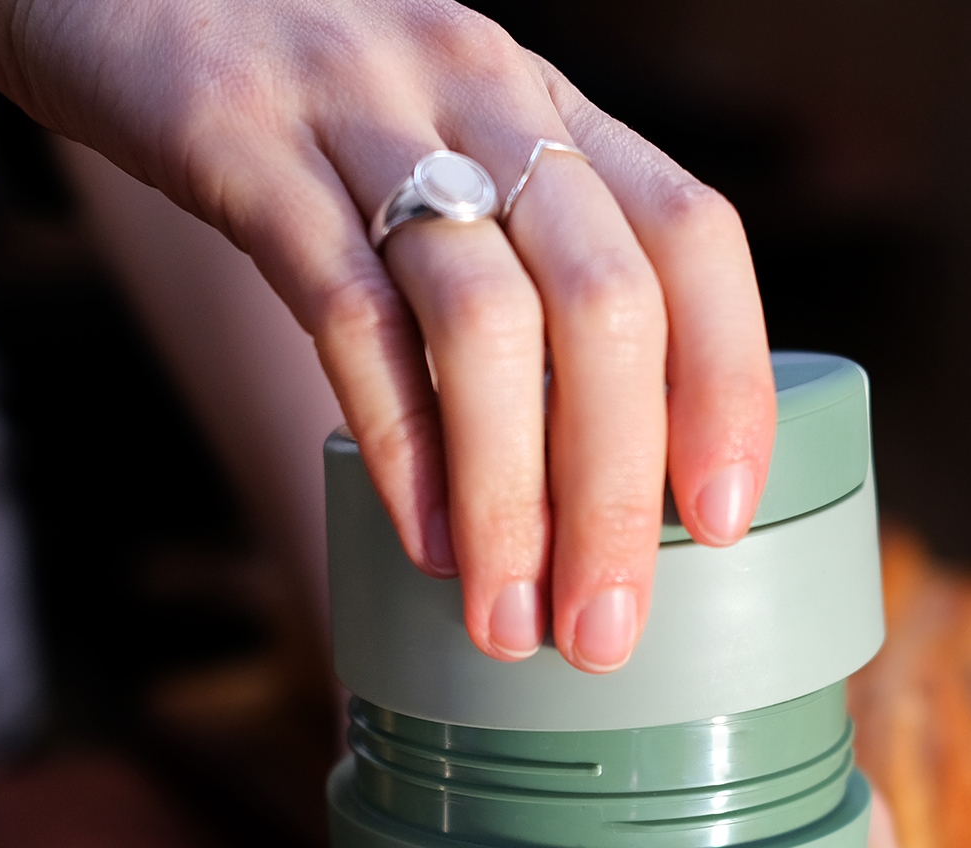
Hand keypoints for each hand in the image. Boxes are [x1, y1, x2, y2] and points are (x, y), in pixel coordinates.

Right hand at [0, 0, 775, 673]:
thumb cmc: (317, 110)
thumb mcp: (450, 156)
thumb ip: (517, 269)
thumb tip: (579, 465)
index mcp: (552, 110)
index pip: (694, 238)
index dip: (727, 385)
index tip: (724, 520)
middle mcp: (484, 95)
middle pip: (605, 304)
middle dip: (615, 491)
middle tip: (602, 629)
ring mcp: (364, 113)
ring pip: (483, 323)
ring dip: (510, 497)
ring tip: (510, 619)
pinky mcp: (243, 145)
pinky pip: (348, 313)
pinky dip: (401, 444)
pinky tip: (422, 540)